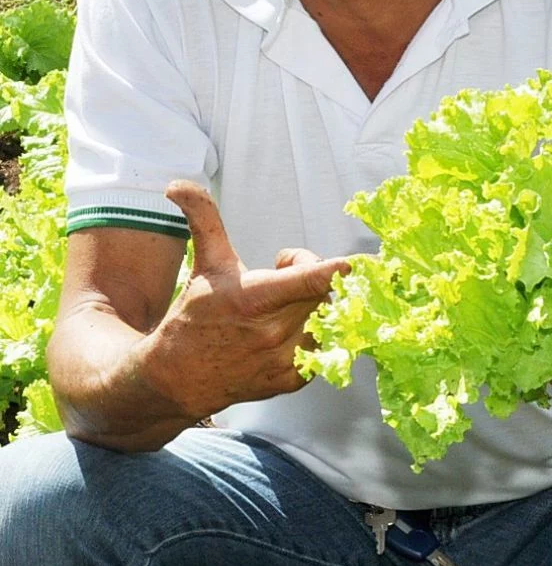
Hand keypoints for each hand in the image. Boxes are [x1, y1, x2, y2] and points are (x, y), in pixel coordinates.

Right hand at [139, 180, 351, 421]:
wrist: (178, 378)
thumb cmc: (195, 316)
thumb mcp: (205, 263)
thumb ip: (204, 219)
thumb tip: (178, 185)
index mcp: (253, 299)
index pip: (309, 282)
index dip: (337, 270)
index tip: (359, 263)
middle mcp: (273, 332)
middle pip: (323, 291)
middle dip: (310, 276)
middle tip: (283, 277)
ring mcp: (285, 360)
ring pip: (327, 317)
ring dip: (313, 305)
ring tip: (281, 308)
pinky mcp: (294, 380)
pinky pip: (325, 344)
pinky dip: (313, 331)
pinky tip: (286, 330)